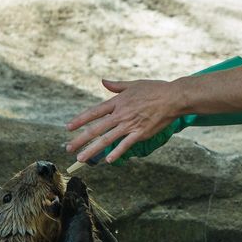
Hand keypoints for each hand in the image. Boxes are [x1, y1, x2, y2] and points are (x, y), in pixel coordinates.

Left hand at [65, 78, 179, 165]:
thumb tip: (103, 81)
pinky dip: (117, 152)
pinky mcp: (141, 133)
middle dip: (81, 139)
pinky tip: (108, 160)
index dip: (80, 120)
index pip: (94, 112)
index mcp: (118, 101)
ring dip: (93, 149)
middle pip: (96, 128)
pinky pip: (126, 144)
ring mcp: (130, 124)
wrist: (173, 98)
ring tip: (81, 158)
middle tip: (68, 148)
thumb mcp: (133, 84)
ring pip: (107, 139)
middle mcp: (121, 114)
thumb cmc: (154, 89)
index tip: (68, 127)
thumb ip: (116, 85)